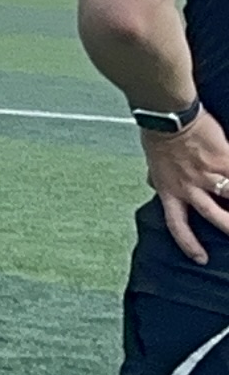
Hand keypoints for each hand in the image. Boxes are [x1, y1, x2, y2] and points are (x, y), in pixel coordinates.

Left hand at [146, 114, 228, 263]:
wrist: (166, 116)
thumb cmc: (157, 135)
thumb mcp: (152, 164)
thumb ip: (158, 178)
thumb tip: (152, 182)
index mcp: (169, 191)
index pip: (177, 225)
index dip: (189, 243)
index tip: (200, 258)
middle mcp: (189, 188)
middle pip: (215, 217)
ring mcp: (208, 175)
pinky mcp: (224, 160)